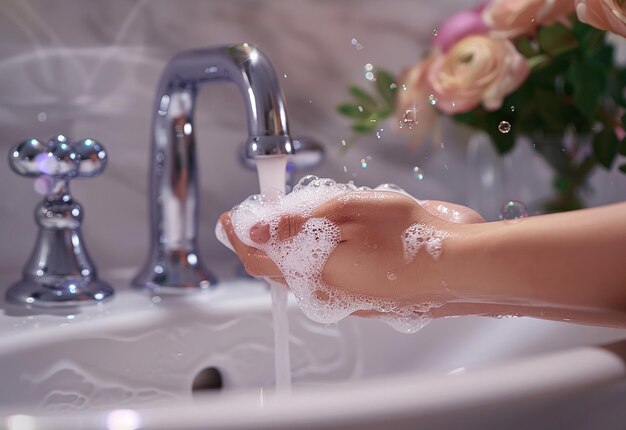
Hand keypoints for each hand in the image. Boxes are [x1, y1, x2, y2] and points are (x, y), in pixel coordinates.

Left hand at [219, 190, 482, 304]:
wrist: (459, 270)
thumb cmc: (411, 237)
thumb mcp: (350, 210)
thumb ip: (299, 218)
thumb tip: (257, 227)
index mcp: (315, 272)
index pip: (259, 258)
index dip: (240, 235)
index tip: (231, 218)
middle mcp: (325, 293)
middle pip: (277, 269)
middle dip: (264, 241)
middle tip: (263, 214)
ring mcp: (346, 300)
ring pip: (302, 274)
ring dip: (290, 250)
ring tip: (296, 223)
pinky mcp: (364, 300)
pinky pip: (325, 279)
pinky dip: (315, 259)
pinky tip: (331, 242)